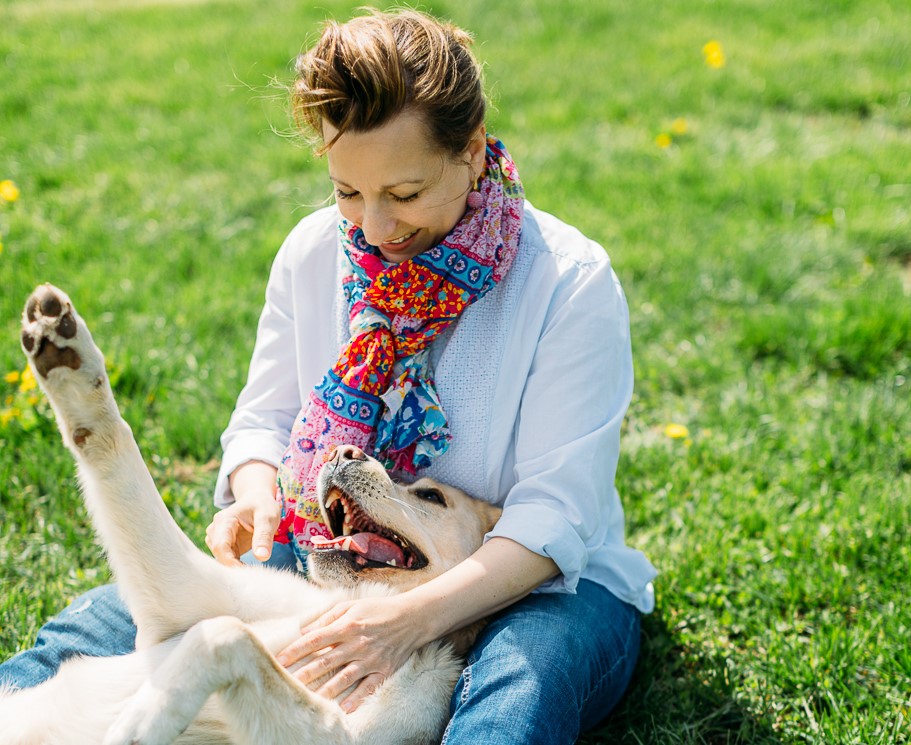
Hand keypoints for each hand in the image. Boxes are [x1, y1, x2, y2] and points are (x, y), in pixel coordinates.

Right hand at [205, 462, 279, 565]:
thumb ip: (264, 536)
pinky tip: (249, 570)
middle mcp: (216, 530)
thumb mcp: (268, 517)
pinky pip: (227, 559)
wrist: (257, 499)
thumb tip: (262, 557)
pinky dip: (237, 565)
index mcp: (224, 521)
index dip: (230, 563)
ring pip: (221, 559)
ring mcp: (218, 538)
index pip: (220, 547)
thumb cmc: (263, 505)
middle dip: (233, 567)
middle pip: (219, 555)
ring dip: (235, 567)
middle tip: (253, 577)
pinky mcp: (224, 545)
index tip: (247, 573)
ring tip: (253, 573)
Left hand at [276, 594, 427, 712]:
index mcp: (348, 625)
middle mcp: (358, 643)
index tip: (279, 659)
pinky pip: (368, 687)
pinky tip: (344, 709)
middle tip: (286, 683)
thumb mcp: (351, 606)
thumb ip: (327, 618)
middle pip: (326, 661)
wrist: (412, 617)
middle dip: (305, 673)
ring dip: (325, 689)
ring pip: (344, 677)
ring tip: (308, 699)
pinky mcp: (383, 670)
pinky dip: (357, 699)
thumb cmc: (377, 609)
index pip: (316, 639)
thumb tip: (303, 630)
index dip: (296, 650)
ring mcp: (371, 659)